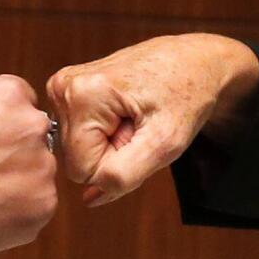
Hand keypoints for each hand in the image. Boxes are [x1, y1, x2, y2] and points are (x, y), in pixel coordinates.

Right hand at [0, 75, 58, 255]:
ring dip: (18, 179)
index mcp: (10, 94)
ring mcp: (43, 166)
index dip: (0, 116)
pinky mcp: (44, 203)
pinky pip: (36, 204)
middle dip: (14, 146)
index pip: (20, 98)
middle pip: (32, 134)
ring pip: (37, 170)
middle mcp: (34, 126)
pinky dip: (18, 210)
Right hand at [46, 35, 258, 206]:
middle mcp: (64, 86)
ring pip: (76, 149)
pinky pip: (79, 134)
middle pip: (75, 159)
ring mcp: (63, 85)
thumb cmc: (186, 94)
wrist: (194, 60)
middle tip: (139, 125)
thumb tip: (89, 198)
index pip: (80, 170)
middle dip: (111, 151)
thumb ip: (124, 176)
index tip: (140, 133)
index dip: (116, 162)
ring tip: (134, 116)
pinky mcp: (68, 88)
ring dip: (109, 142)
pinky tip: (124, 111)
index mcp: (81, 95)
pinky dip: (104, 131)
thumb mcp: (165, 143)